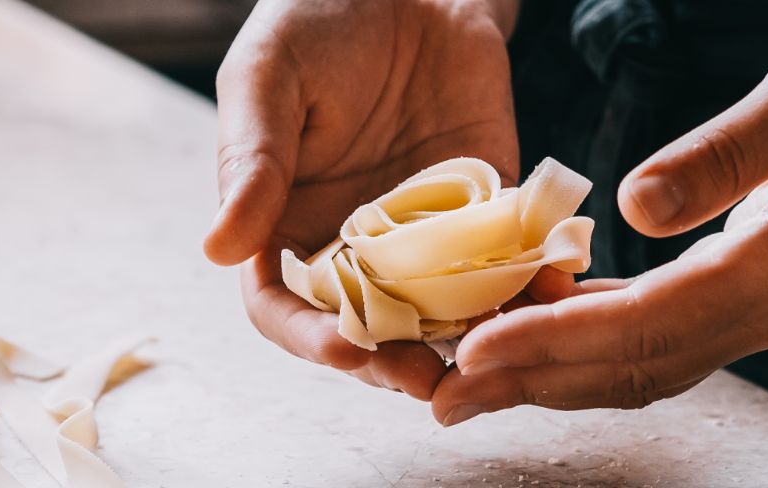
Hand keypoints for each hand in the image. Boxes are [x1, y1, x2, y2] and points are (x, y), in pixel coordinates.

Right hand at [208, 0, 519, 399]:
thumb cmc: (316, 18)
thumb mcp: (267, 78)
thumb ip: (250, 161)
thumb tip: (217, 249)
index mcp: (287, 225)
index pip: (286, 310)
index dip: (312, 339)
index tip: (347, 351)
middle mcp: (356, 244)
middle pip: (369, 330)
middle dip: (395, 364)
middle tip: (428, 380)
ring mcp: (427, 232)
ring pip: (443, 311)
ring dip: (467, 341)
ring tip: (493, 357)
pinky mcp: (490, 205)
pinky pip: (509, 258)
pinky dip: (530, 282)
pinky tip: (550, 290)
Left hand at [429, 6, 767, 424]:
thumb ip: (724, 152)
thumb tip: (632, 205)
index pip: (651, 322)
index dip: (557, 338)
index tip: (476, 350)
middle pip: (639, 366)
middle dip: (536, 381)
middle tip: (441, 395)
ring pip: (649, 365)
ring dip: (559, 377)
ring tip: (471, 382)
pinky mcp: (764, 296)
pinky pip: (667, 338)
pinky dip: (598, 342)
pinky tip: (543, 330)